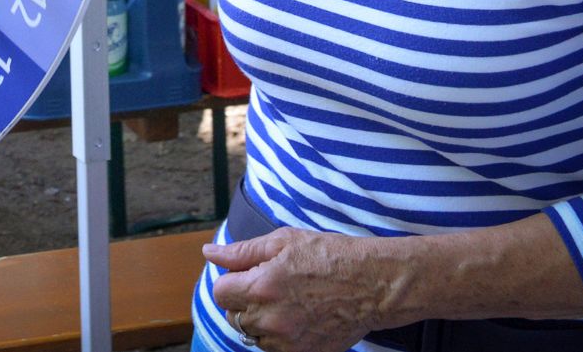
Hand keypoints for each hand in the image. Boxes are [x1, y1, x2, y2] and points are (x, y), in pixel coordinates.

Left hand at [206, 228, 388, 351]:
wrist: (374, 285)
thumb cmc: (330, 256)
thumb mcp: (284, 241)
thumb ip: (241, 251)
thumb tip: (208, 253)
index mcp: (261, 287)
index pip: (220, 293)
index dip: (230, 281)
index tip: (247, 275)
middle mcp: (271, 319)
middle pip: (233, 316)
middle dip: (243, 302)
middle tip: (268, 287)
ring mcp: (288, 342)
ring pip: (253, 335)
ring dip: (260, 321)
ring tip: (285, 303)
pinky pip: (275, 350)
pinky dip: (279, 337)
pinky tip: (297, 318)